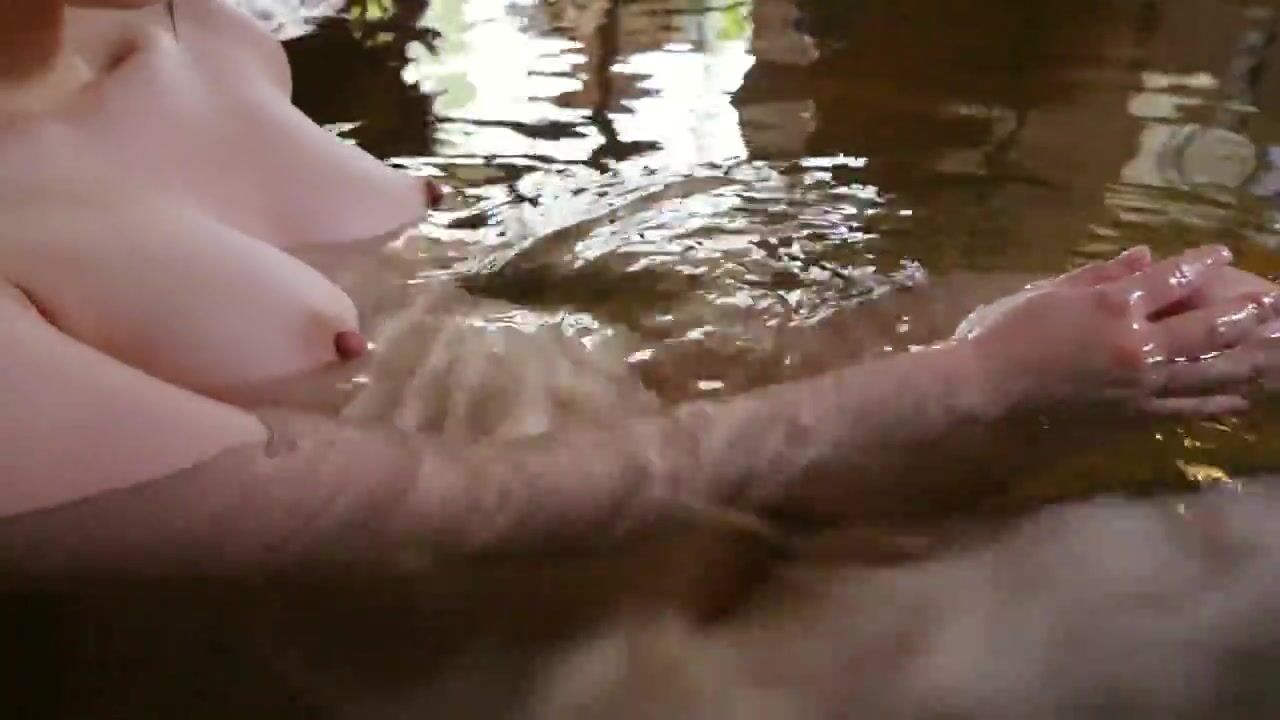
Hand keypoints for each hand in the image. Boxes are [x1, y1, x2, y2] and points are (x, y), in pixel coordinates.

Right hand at [960, 245, 1279, 415]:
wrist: (986, 389)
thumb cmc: (1006, 333)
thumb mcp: (1050, 291)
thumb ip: (1101, 273)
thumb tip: (1147, 255)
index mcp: (1112, 306)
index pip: (1170, 279)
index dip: (1200, 264)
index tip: (1222, 252)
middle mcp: (1135, 344)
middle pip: (1205, 326)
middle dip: (1245, 313)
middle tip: (1275, 303)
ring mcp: (1138, 384)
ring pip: (1206, 371)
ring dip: (1246, 359)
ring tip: (1274, 349)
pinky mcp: (1132, 415)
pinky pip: (1184, 409)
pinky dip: (1216, 403)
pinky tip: (1239, 399)